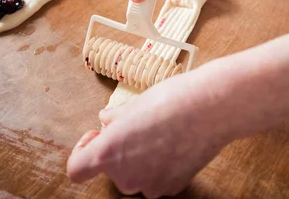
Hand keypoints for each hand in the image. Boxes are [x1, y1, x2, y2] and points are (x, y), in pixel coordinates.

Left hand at [66, 71, 231, 197]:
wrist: (212, 108)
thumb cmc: (171, 100)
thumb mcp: (133, 104)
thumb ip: (114, 119)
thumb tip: (106, 121)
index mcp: (107, 153)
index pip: (76, 168)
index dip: (83, 150)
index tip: (97, 135)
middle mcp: (125, 177)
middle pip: (110, 169)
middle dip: (118, 150)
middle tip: (136, 125)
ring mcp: (150, 186)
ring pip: (135, 175)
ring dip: (139, 158)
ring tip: (158, 132)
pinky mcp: (172, 187)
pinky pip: (156, 179)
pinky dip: (160, 165)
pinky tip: (174, 142)